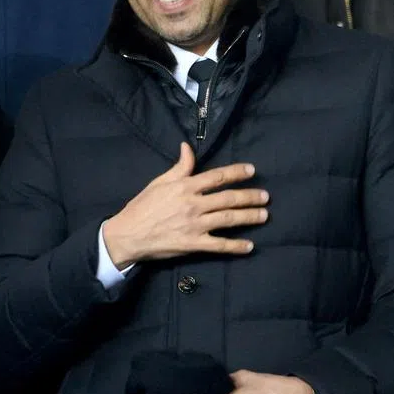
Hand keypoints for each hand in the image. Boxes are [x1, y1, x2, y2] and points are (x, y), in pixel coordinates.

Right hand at [102, 143, 268, 266]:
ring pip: (228, 219)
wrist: (128, 234)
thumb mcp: (160, 182)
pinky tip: (249, 246)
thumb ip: (179, 167)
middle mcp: (193, 205)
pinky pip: (219, 245)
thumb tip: (187, 147)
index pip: (217, 177)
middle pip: (228, 198)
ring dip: (249, 217)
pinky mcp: (193, 244)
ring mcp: (194, 225)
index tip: (252, 170)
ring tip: (264, 215)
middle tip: (266, 196)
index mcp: (185, 187)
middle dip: (250, 196)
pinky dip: (235, 246)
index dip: (236, 172)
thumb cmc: (143, 206)